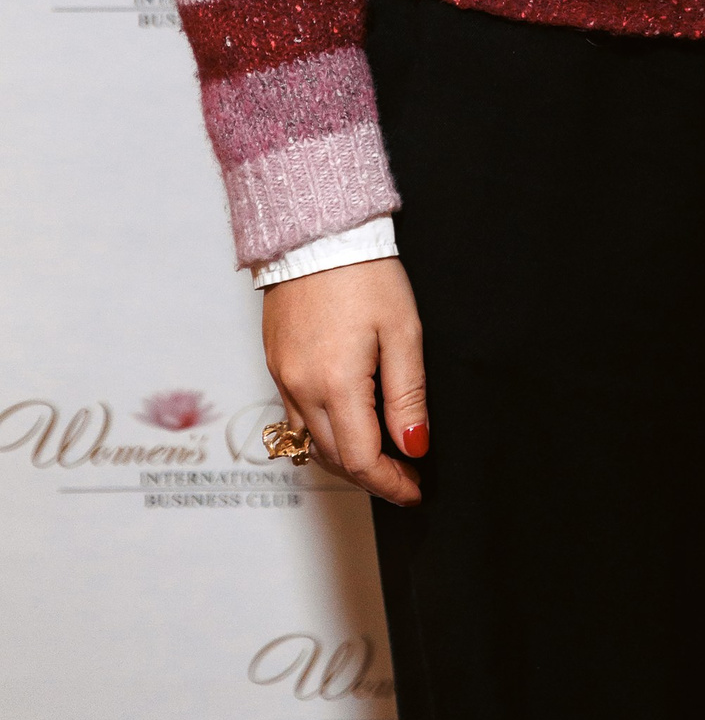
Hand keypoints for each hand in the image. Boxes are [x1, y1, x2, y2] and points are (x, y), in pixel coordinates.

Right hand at [262, 256, 428, 506]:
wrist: (316, 229)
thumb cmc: (365, 272)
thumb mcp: (402, 330)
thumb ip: (408, 395)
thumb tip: (414, 446)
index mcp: (335, 384)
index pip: (361, 459)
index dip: (390, 483)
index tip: (414, 491)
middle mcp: (300, 388)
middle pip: (334, 458)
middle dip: (370, 475)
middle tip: (405, 476)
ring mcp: (282, 377)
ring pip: (310, 442)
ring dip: (345, 457)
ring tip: (381, 455)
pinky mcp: (275, 363)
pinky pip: (295, 416)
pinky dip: (322, 431)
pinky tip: (346, 423)